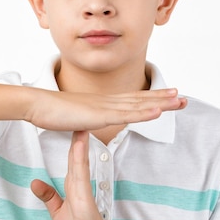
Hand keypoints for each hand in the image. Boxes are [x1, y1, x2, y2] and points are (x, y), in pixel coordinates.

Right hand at [26, 88, 185, 131]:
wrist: (37, 104)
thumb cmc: (50, 111)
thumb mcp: (73, 117)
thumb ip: (83, 120)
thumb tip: (86, 124)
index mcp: (102, 103)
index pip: (132, 100)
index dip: (151, 98)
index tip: (167, 96)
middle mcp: (107, 101)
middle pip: (140, 99)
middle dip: (163, 98)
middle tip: (183, 97)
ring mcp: (104, 107)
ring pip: (138, 105)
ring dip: (161, 103)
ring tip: (179, 101)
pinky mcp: (98, 115)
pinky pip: (126, 115)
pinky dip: (144, 113)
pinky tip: (158, 111)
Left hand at [31, 131, 120, 219]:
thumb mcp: (58, 212)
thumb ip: (49, 197)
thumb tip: (34, 183)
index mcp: (74, 186)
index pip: (73, 160)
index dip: (73, 144)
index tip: (71, 126)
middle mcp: (80, 186)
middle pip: (77, 157)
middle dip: (77, 138)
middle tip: (79, 117)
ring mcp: (83, 191)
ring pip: (79, 163)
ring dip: (80, 145)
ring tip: (81, 127)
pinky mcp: (84, 199)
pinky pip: (81, 177)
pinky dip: (80, 161)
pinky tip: (80, 148)